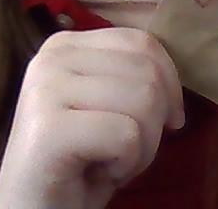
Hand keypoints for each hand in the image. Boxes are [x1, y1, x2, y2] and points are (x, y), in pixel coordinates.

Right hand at [0, 28, 185, 208]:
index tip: (166, 120)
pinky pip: (127, 136)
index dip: (170, 84)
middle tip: (126, 151)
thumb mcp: (110, 105)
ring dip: (143, 146)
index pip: (143, 43)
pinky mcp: (49, 128)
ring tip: (111, 162)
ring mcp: (46, 89)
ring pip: (144, 101)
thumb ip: (132, 76)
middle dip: (155, 122)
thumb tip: (171, 75)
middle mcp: (52, 57)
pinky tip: (98, 173)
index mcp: (65, 45)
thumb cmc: (78, 161)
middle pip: (147, 73)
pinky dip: (127, 164)